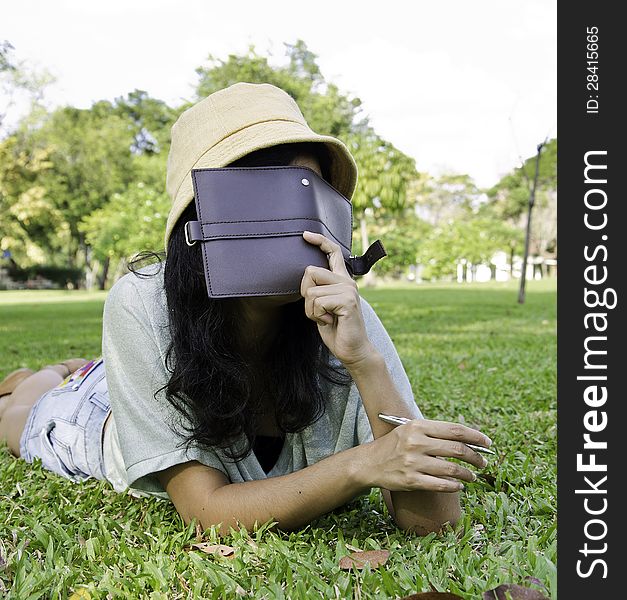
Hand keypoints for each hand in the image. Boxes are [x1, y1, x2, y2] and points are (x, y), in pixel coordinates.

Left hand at [300, 230, 373, 366]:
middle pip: (309, 271)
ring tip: (326, 318)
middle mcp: (346, 281)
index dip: (319, 241)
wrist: (353, 351)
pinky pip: (317, 302)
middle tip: (317, 310)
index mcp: (341, 280)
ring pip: (311, 291)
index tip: (305, 235)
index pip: (332, 252)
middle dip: (305, 293)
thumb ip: (317, 291)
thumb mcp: (322, 307)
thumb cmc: (337, 330)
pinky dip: (317, 316)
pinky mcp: (347, 301)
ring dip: (311, 310)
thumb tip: (305, 277)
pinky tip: (330, 321)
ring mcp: (348, 290)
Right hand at [360, 419, 491, 492]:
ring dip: (468, 474)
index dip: (476, 437)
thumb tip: (467, 439)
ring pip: (452, 469)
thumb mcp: (412, 430)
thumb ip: (435, 433)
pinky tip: (459, 486)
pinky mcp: (411, 480)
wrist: (370, 463)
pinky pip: (441, 485)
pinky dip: (454, 486)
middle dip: (476, 457)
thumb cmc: (396, 445)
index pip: (455, 430)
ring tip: (473, 477)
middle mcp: (416, 443)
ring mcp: (413, 462)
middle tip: (483, 462)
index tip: (487, 443)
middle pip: (458, 449)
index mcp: (419, 426)